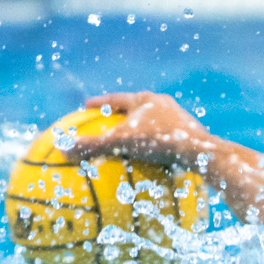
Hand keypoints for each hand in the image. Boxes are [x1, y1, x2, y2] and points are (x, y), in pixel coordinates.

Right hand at [67, 92, 214, 171]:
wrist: (201, 153)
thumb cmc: (160, 142)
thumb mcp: (121, 143)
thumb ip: (92, 145)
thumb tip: (62, 148)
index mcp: (147, 100)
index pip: (117, 98)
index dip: (100, 102)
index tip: (87, 106)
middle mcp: (165, 105)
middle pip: (137, 108)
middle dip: (122, 115)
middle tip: (107, 122)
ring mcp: (181, 120)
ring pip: (155, 124)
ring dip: (141, 131)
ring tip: (129, 144)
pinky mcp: (191, 137)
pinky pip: (167, 141)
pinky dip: (156, 149)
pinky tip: (150, 164)